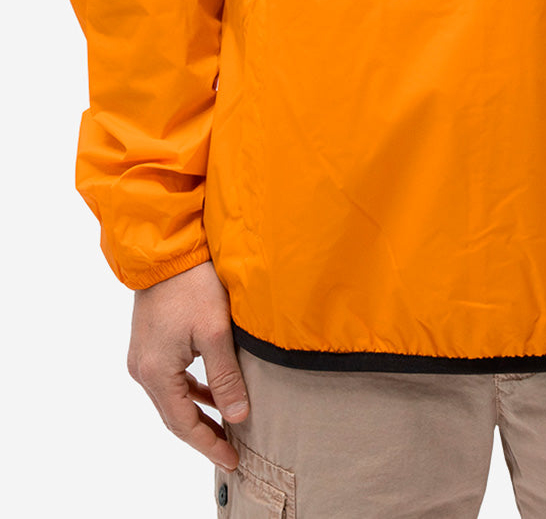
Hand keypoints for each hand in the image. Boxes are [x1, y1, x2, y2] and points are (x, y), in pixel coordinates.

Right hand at [127, 258, 249, 472]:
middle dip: (202, 436)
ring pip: (172, 398)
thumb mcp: (216, 332)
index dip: (208, 445)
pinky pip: (170, 380)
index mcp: (155, 372)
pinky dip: (191, 392)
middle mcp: (142, 369)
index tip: (232, 460)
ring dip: (197, 414)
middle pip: (174, 416)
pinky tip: (210, 393)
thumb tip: (238, 416)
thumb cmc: (193, 284)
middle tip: (231, 452)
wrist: (167, 249)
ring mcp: (143, 356)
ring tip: (225, 429)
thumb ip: (226, 377)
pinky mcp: (150, 343)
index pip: (182, 425)